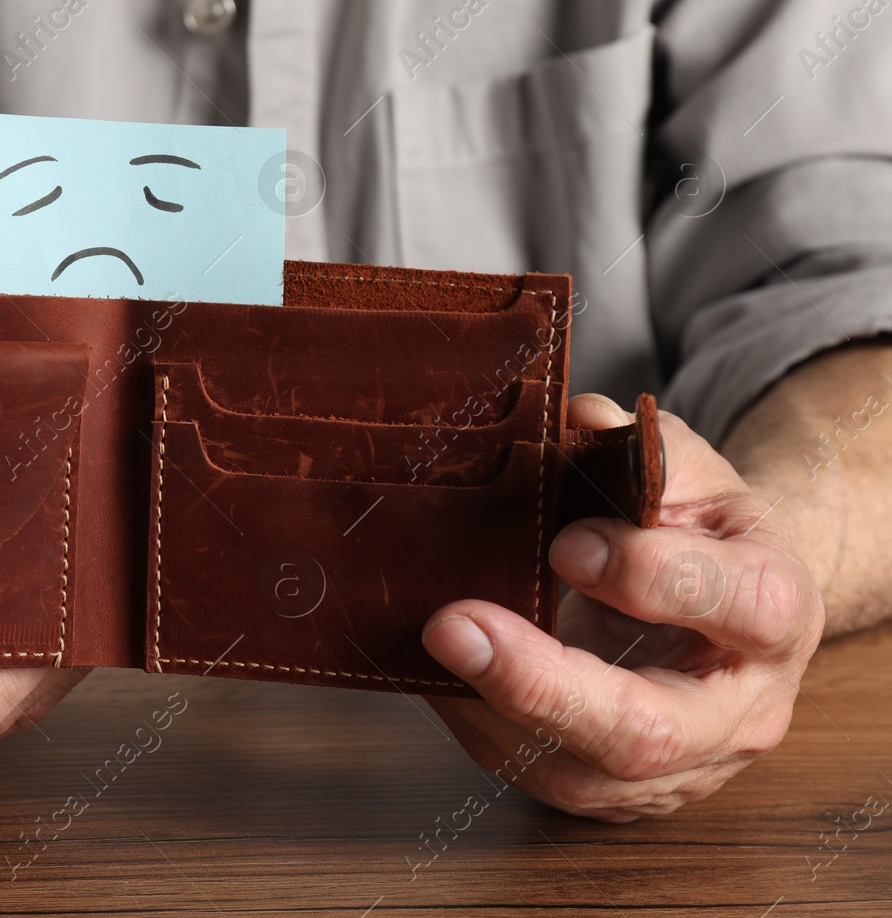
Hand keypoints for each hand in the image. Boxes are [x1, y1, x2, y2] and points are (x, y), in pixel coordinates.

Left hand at [421, 394, 824, 820]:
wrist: (726, 608)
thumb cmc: (703, 532)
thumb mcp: (694, 474)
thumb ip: (643, 449)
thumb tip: (575, 418)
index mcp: (776, 610)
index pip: (737, 604)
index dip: (650, 576)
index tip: (565, 542)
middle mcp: (739, 709)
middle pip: (648, 730)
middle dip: (542, 684)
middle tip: (453, 625)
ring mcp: (682, 766)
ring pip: (584, 774)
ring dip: (492, 711)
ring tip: (434, 643)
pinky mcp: (620, 792)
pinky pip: (540, 779)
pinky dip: (479, 725)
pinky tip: (439, 672)